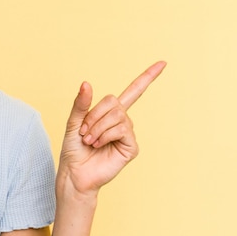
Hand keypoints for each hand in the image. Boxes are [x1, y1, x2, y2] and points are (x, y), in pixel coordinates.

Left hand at [57, 61, 165, 196]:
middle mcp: (122, 121)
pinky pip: (122, 130)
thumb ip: (81, 104)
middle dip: (95, 115)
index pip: (133, 92)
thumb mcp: (73, 121)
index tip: (163, 63)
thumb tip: (86, 83)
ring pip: (117, 116)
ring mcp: (128, 134)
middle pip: (114, 101)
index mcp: (110, 113)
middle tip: (84, 131)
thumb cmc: (74, 148)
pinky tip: (99, 145)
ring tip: (89, 140)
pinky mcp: (131, 147)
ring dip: (97, 127)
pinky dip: (106, 135)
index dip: (147, 77)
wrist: (75, 172)